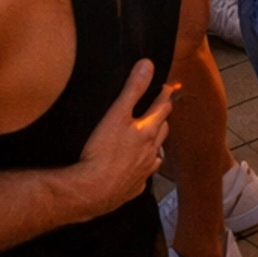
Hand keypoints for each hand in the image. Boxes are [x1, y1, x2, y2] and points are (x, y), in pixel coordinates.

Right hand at [70, 59, 175, 217]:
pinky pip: (144, 176)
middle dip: (162, 119)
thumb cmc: (102, 151)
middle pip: (163, 131)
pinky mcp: (133, 189)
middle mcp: (150, 152)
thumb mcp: (116, 113)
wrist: (91, 191)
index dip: (164, 95)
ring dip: (156, 145)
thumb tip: (148, 65)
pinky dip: (143, 169)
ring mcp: (144, 172)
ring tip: (151, 140)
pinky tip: (137, 169)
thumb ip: (133, 89)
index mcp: (148, 131)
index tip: (166, 88)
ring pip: (157, 155)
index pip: (163, 108)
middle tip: (159, 110)